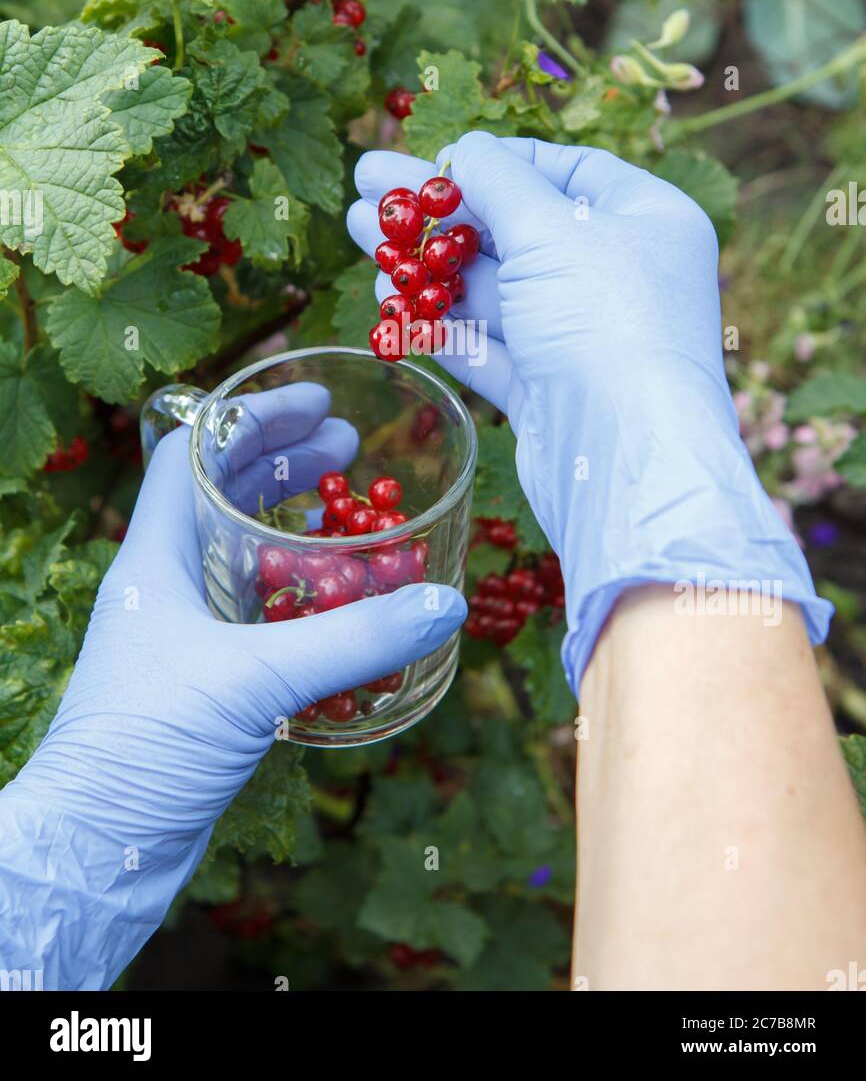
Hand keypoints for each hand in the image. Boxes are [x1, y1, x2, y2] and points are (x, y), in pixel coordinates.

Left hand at [0, 387, 464, 986]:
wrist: (95, 850)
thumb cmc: (147, 742)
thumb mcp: (253, 679)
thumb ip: (350, 641)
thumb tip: (442, 604)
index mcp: (156, 558)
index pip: (193, 455)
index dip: (252, 419)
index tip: (317, 402)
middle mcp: (167, 585)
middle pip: (223, 496)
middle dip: (285, 464)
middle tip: (351, 447)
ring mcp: (185, 635)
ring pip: (244, 556)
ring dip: (297, 527)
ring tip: (352, 508)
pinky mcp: (206, 683)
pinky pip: (260, 616)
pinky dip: (303, 595)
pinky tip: (343, 602)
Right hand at [348, 133, 830, 691]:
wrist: (626, 459)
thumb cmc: (607, 322)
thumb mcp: (551, 230)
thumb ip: (498, 181)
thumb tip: (464, 148)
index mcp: (646, 219)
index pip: (566, 169)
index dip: (496, 161)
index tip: (433, 159)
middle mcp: (620, 273)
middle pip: (517, 228)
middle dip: (439, 211)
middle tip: (367, 185)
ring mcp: (582, 335)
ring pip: (493, 289)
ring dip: (425, 263)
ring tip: (358, 230)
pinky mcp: (548, 389)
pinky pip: (487, 344)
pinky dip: (438, 323)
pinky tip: (387, 300)